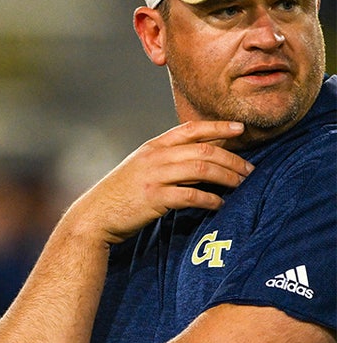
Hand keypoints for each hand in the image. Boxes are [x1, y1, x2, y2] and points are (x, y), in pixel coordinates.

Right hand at [69, 120, 253, 244]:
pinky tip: (219, 204)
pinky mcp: (155, 198)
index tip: (240, 129)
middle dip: (232, 159)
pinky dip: (210, 199)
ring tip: (240, 184)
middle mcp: (155, 157)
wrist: (94, 216)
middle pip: (204, 150)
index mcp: (152, 147)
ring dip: (226, 177)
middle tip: (249, 169)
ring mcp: (154, 177)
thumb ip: (166, 160)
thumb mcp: (140, 168)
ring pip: (202, 169)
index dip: (218, 126)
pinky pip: (191, 195)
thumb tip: (201, 161)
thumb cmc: (120, 194)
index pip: (191, 129)